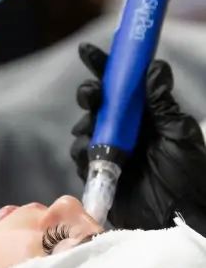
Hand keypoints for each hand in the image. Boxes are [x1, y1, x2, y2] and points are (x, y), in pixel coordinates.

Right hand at [71, 43, 205, 231]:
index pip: (120, 86)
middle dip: (88, 94)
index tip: (88, 52)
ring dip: (84, 123)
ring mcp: (111, 150)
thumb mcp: (179, 133)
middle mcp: (124, 129)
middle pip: (96, 104)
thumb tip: (154, 66)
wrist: (180, 215)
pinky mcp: (100, 171)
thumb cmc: (187, 174)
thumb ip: (162, 102)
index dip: (103, 67)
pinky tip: (90, 153)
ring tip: (92, 127)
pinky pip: (81, 156)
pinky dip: (81, 151)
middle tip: (92, 95)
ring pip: (84, 128)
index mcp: (144, 116)